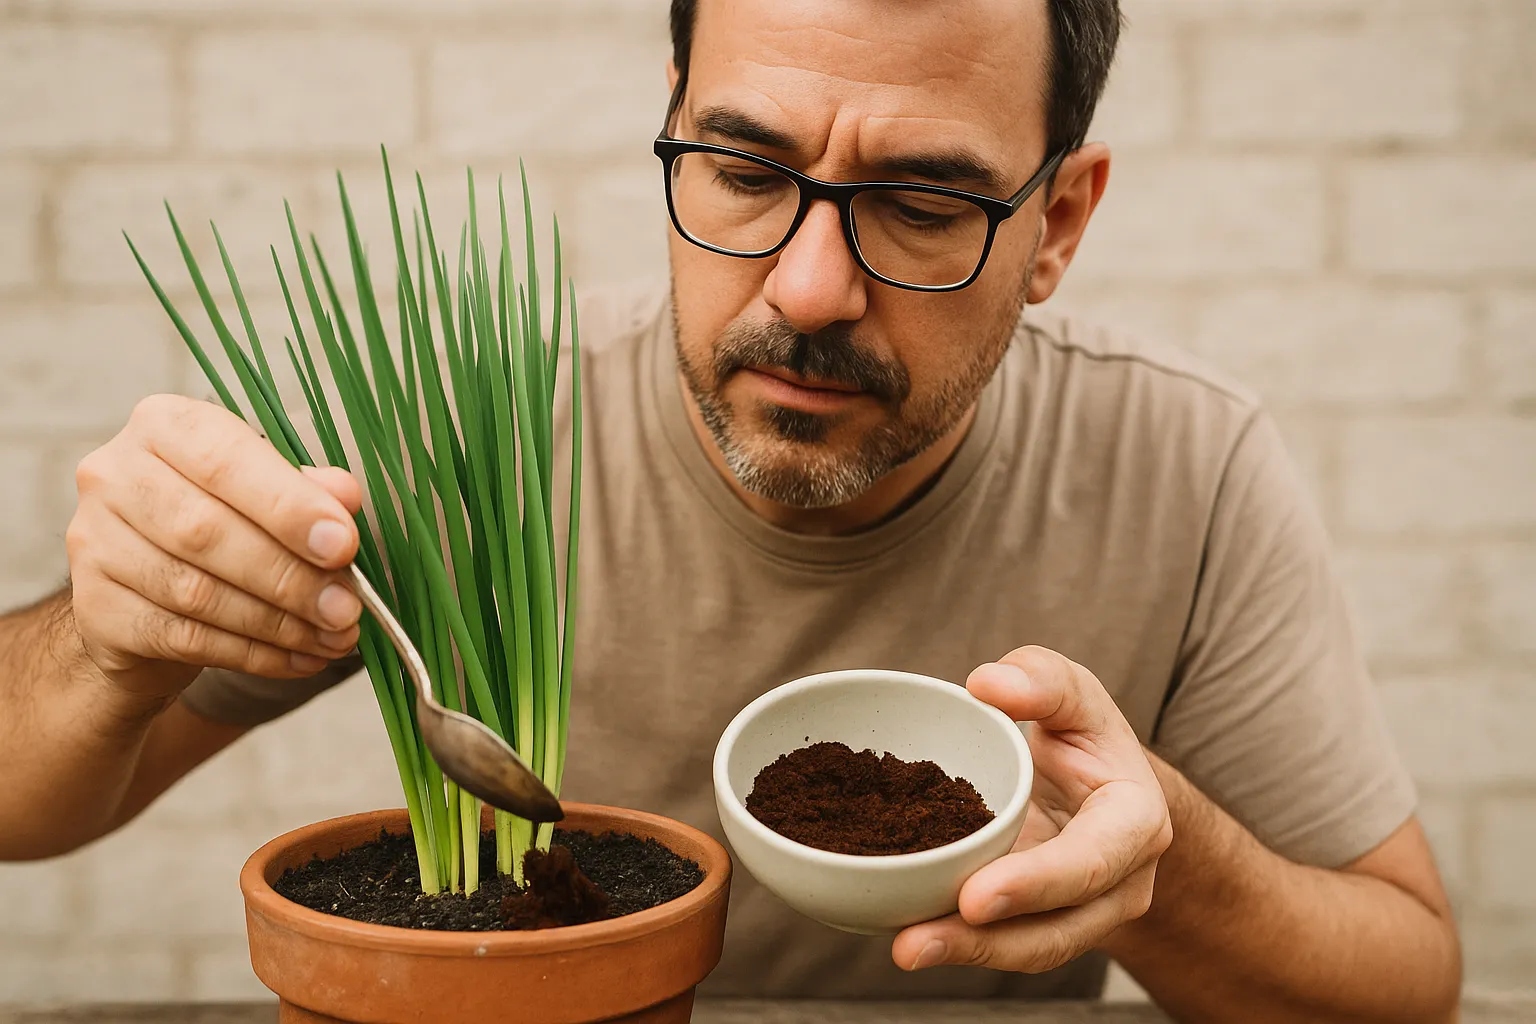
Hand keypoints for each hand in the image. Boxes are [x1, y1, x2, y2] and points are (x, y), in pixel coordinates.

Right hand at [66, 394, 364, 698]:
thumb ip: (305, 490)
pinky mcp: (95, 608)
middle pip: (207, 532)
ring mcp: (93, 542)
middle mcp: (115, 475)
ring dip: (278, 623)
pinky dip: (252, 654)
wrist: (146, 590)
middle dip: (291, 576)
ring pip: (196, 592)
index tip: (344, 545)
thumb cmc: (220, 523)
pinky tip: (299, 658)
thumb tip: (344, 495)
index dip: (289, 506)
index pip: (226, 460)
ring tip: (334, 637)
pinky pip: (183, 638)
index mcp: (163, 426)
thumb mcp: (266, 493)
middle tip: (347, 608)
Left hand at [892, 645, 1172, 973]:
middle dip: (987, 941)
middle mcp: (1119, 882)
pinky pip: (1004, 944)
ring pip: (1029, 948)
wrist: (1098, 784)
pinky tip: (907, 937)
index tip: (975, 896)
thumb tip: (988, 682)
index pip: (1094, 861)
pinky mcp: (1040, 925)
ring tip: (903, 948)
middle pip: (1058, 926)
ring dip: (964, 954)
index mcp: (1136, 822)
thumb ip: (1041, 679)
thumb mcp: (1073, 693)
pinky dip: (957, 944)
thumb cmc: (1084, 735)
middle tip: (914, 941)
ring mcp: (1083, 914)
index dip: (1037, 883)